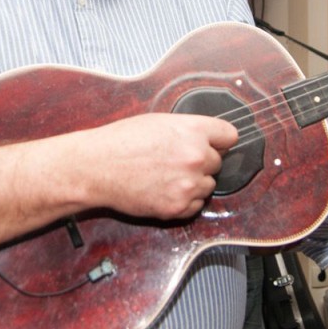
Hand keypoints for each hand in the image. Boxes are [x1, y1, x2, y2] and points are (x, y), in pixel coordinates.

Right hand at [84, 112, 238, 220]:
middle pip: (218, 162)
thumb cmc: (121, 141)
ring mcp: (189, 184)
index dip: (220, 140)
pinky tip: (165, 190)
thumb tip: (207, 139)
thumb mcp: (159, 122)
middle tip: (177, 161)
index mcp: (193, 130)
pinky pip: (196, 205)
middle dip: (202, 162)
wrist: (97, 167)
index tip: (216, 144)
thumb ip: (188, 130)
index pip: (230, 135)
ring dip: (195, 182)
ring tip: (168, 176)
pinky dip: (185, 201)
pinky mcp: (178, 207)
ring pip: (208, 185)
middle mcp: (196, 156)